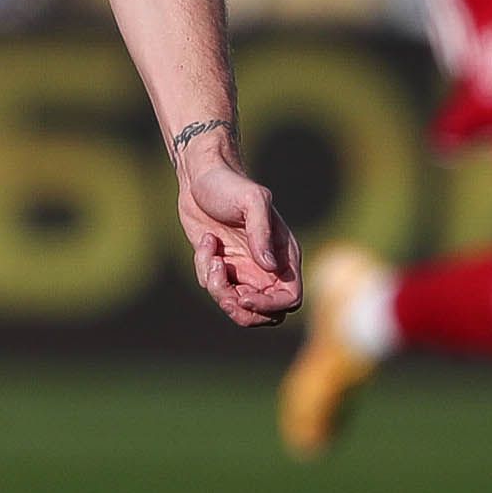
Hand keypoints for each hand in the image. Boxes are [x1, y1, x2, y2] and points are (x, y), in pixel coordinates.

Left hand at [177, 138, 301, 327]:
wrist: (201, 177)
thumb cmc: (230, 184)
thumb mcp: (251, 200)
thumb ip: (261, 232)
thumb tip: (269, 266)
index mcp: (284, 255)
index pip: (291, 298)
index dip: (269, 306)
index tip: (244, 296)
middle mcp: (268, 268)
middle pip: (266, 315)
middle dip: (240, 308)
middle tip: (221, 285)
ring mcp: (244, 271)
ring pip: (239, 307)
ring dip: (219, 290)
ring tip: (211, 257)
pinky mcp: (222, 269)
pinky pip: (215, 290)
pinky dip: (204, 271)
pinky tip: (206, 242)